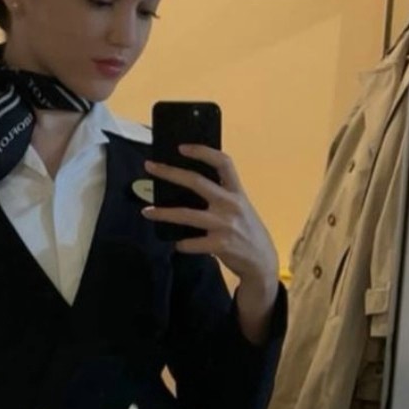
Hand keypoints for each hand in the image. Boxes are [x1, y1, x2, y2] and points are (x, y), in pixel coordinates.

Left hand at [142, 144, 279, 288]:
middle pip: (197, 182)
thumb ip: (223, 195)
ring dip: (163, 213)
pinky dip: (181, 244)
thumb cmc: (247, 230)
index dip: (202, 151)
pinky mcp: (219, 245)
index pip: (223, 163)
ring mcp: (225, 225)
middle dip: (170, 173)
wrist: (262, 262)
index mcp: (237, 191)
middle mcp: (231, 204)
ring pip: (186, 215)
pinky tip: (177, 244)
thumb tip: (191, 184)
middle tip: (149, 167)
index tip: (181, 147)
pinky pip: (191, 243)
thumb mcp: (241, 207)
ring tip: (146, 212)